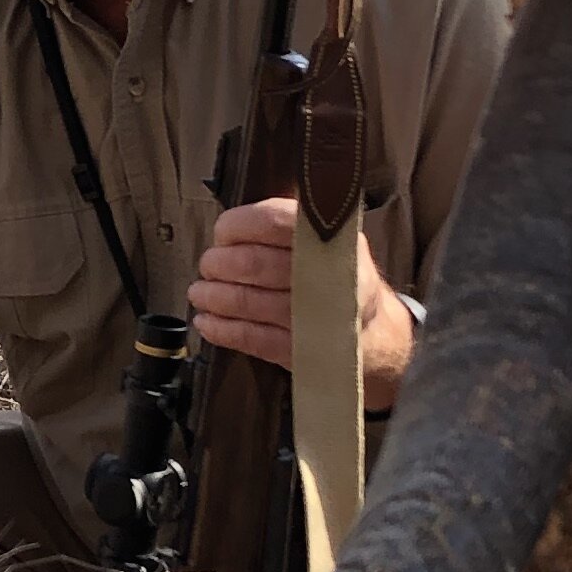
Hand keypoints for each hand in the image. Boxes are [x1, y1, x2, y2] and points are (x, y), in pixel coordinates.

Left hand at [191, 196, 419, 408]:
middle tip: (208, 265)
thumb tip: (229, 225)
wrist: (371, 332)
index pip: (274, 221)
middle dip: (220, 264)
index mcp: (332, 239)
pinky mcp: (301, 350)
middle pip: (256, 264)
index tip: (222, 233)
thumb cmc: (334, 278)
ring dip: (214, 296)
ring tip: (199, 292)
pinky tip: (206, 321)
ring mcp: (315, 317)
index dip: (238, 225)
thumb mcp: (324, 241)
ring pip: (249, 302)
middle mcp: (329, 275)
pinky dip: (222, 329)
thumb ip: (285, 226)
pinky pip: (251, 338)